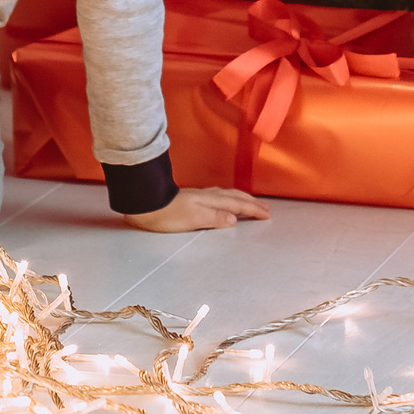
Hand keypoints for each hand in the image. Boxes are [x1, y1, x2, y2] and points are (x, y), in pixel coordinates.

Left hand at [124, 187, 269, 232]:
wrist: (145, 204)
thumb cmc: (167, 215)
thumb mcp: (193, 219)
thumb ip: (214, 218)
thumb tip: (235, 218)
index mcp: (210, 201)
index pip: (237, 204)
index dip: (253, 209)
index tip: (268, 214)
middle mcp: (207, 196)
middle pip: (235, 196)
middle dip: (252, 202)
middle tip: (267, 208)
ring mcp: (199, 196)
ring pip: (227, 194)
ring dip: (241, 198)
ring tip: (251, 202)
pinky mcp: (191, 198)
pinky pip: (218, 196)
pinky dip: (228, 198)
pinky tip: (224, 200)